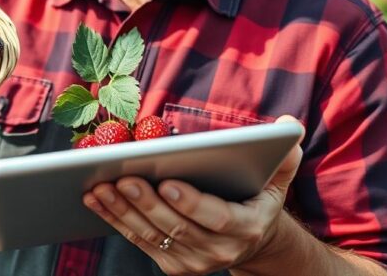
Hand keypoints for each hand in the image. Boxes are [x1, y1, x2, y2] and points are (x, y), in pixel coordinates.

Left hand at [83, 116, 304, 275]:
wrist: (251, 243)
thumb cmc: (256, 198)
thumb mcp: (276, 179)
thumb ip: (283, 155)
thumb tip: (292, 125)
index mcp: (246, 226)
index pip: (217, 217)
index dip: (192, 203)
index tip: (167, 182)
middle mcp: (219, 250)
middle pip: (176, 227)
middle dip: (146, 202)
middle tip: (121, 177)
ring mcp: (194, 261)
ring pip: (152, 236)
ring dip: (122, 211)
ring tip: (99, 187)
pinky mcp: (172, 265)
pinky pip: (139, 241)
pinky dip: (114, 220)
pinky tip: (95, 199)